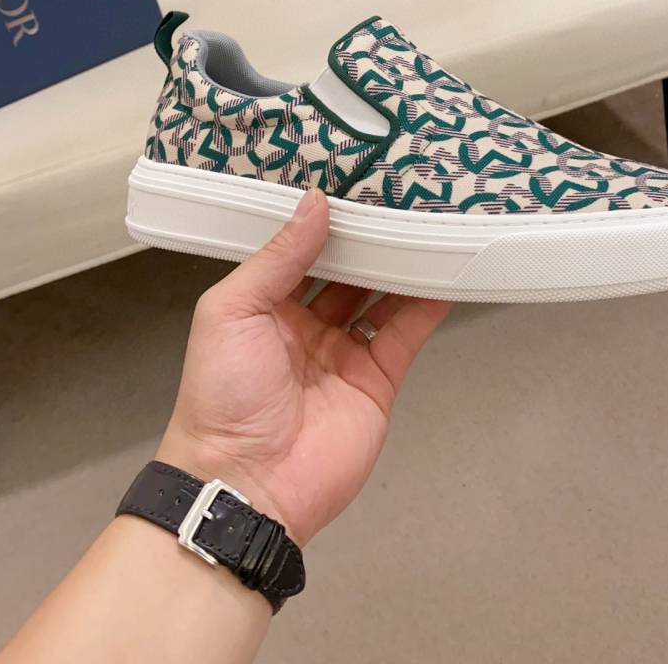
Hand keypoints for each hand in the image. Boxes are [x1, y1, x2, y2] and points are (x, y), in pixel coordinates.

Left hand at [158, 188, 449, 544]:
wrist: (246, 485)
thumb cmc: (222, 395)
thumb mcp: (233, 311)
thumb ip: (278, 258)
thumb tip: (315, 203)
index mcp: (264, 306)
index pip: (301, 251)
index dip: (325, 221)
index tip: (353, 182)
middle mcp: (306, 325)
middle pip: (347, 271)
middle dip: (369, 238)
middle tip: (399, 195)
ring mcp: (344, 353)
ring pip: (381, 296)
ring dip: (402, 264)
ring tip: (429, 222)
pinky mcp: (377, 380)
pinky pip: (405, 334)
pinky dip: (426, 304)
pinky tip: (444, 272)